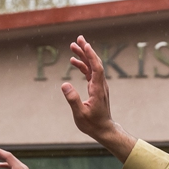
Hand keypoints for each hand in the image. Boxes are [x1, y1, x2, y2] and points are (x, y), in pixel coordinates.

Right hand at [61, 35, 137, 161]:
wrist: (104, 130)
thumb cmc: (92, 124)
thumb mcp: (80, 114)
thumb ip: (72, 100)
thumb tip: (64, 85)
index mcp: (98, 89)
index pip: (96, 68)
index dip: (91, 55)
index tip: (85, 44)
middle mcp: (100, 85)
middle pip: (95, 63)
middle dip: (87, 50)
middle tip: (78, 38)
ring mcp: (99, 86)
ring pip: (92, 66)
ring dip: (84, 56)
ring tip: (73, 46)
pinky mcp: (96, 88)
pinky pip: (90, 73)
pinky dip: (83, 66)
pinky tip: (74, 61)